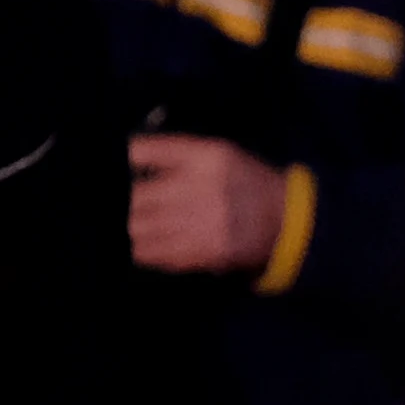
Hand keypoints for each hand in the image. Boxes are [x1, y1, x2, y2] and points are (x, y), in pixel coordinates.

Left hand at [125, 133, 289, 277]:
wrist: (282, 220)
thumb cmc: (244, 181)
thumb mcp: (217, 153)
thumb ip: (175, 154)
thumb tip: (128, 161)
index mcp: (204, 157)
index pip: (144, 151)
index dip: (125, 161)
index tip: (122, 168)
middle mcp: (198, 188)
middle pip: (135, 196)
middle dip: (126, 200)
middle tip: (126, 203)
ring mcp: (198, 224)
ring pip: (138, 228)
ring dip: (133, 225)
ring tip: (139, 223)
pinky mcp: (199, 253)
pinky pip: (152, 254)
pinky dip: (143, 248)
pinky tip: (149, 243)